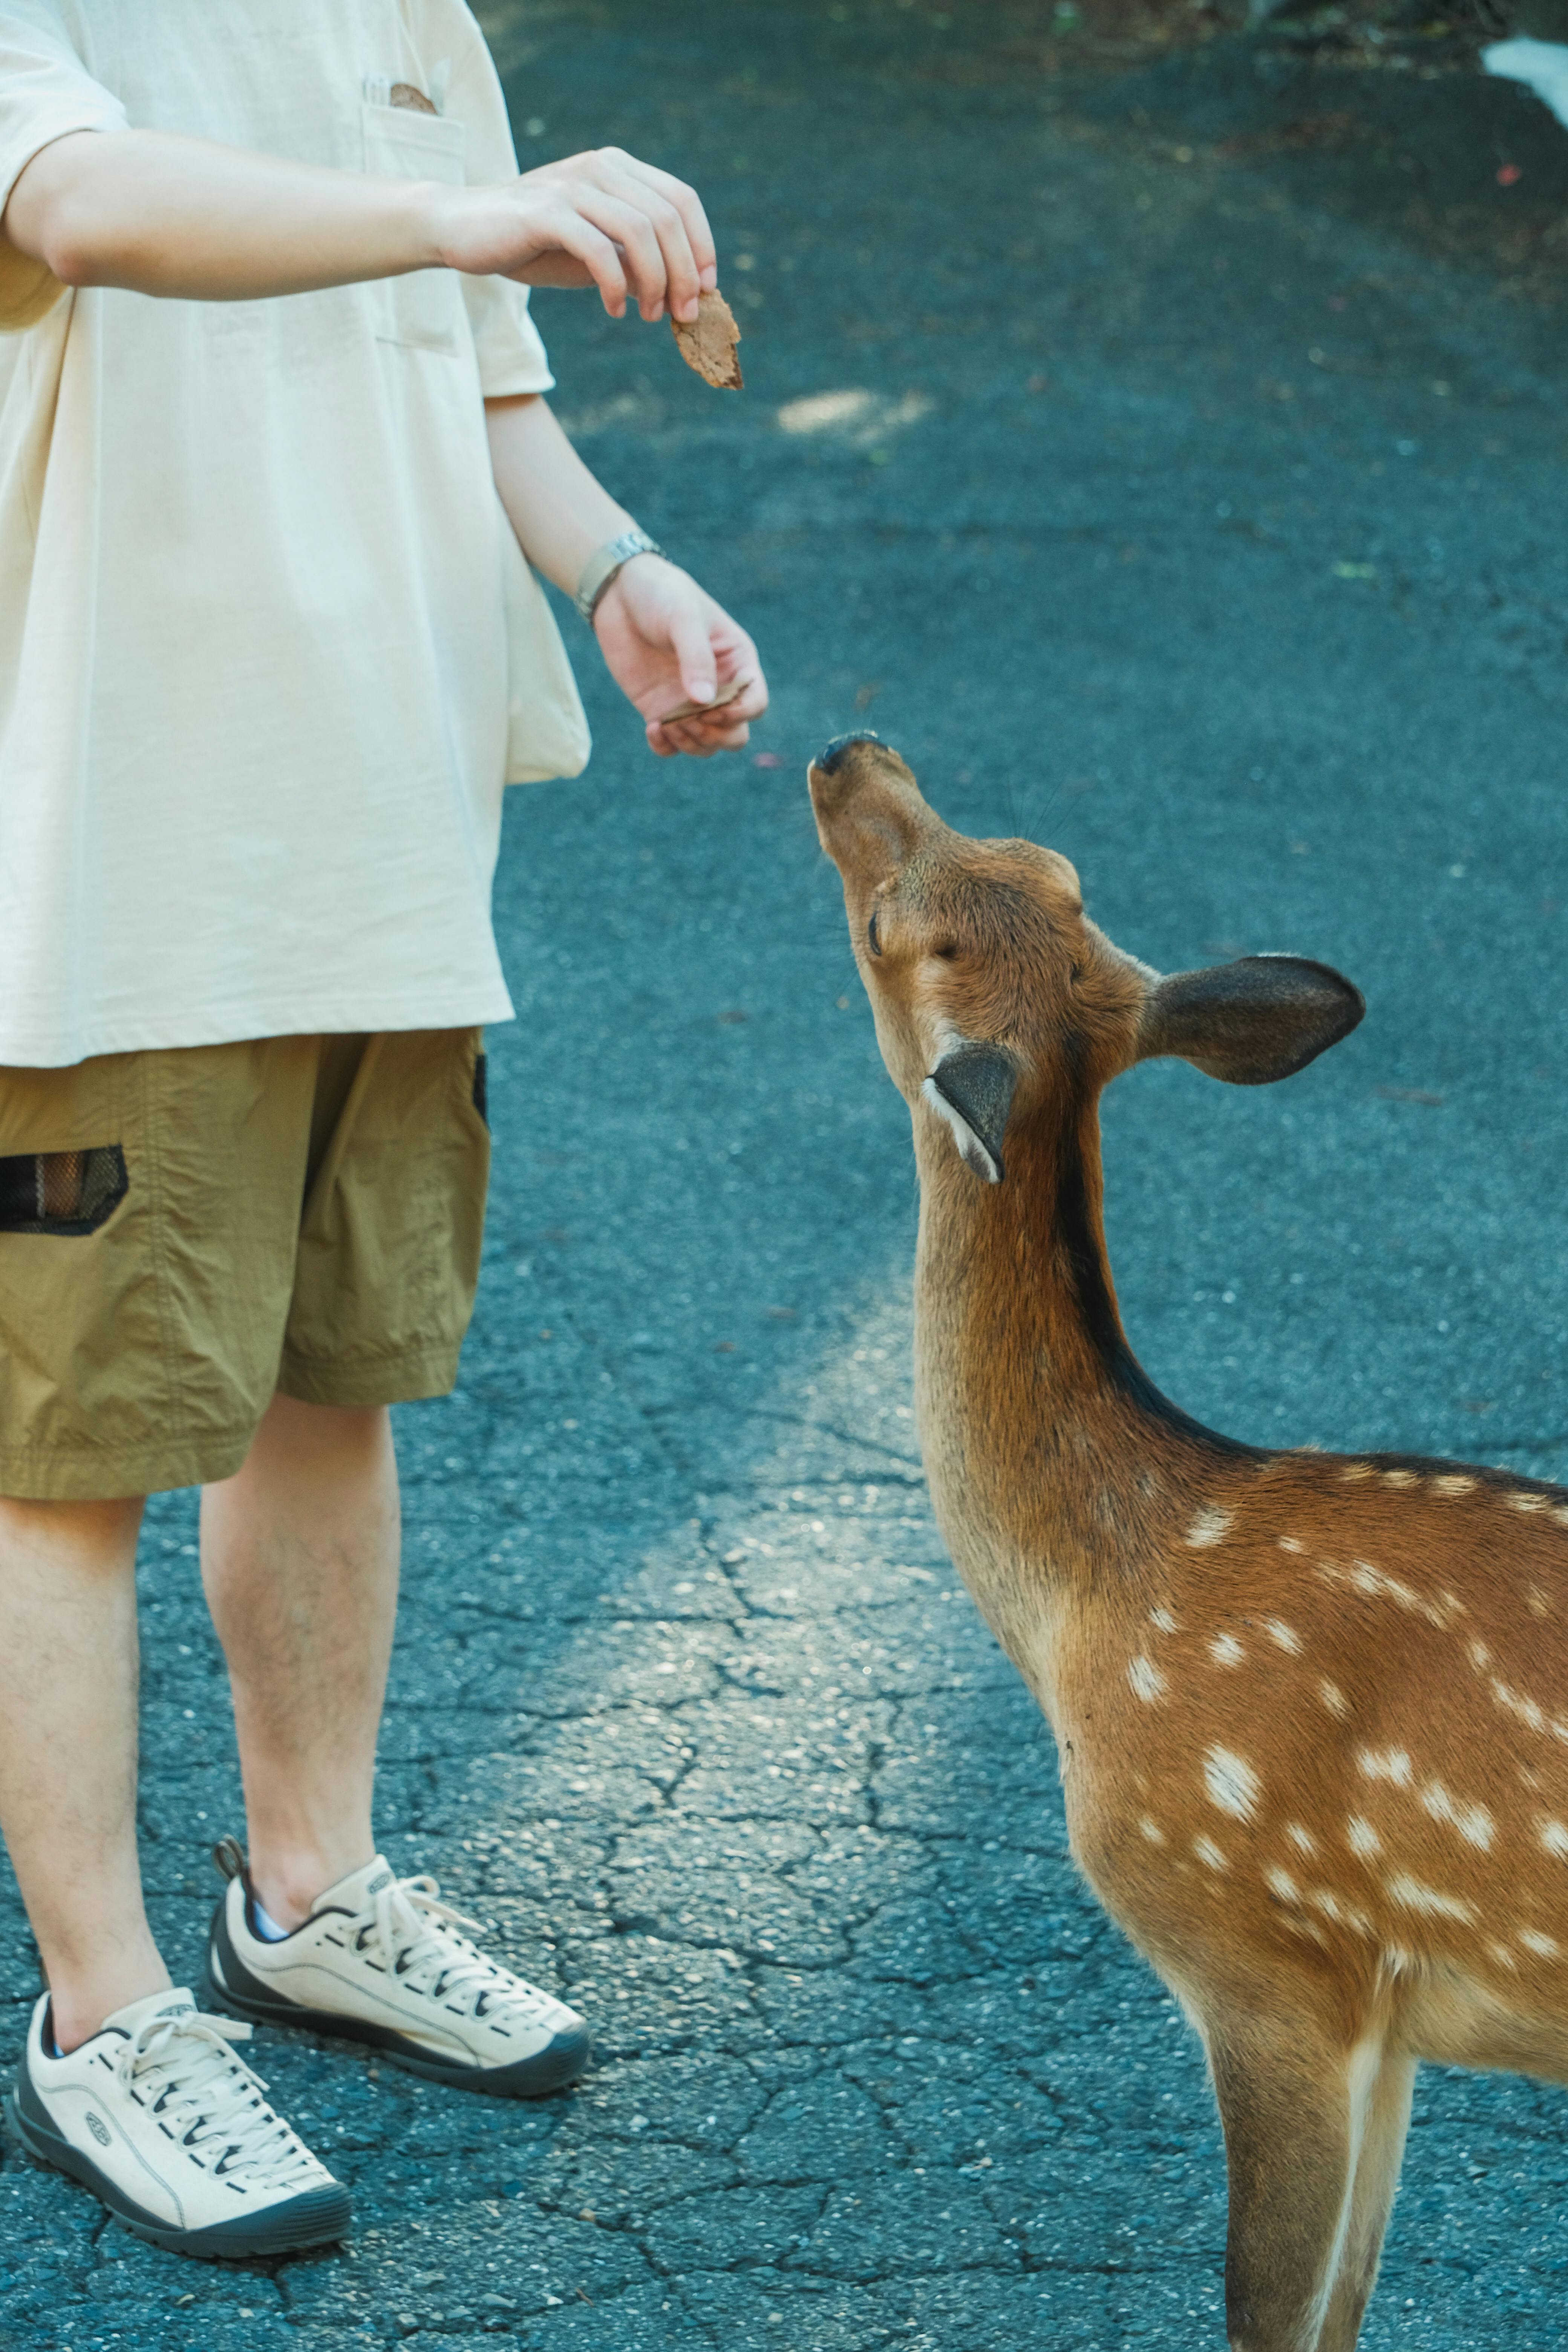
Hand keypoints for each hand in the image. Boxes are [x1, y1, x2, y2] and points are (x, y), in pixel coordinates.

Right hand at [429, 148, 715, 323]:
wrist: (462, 229)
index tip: (706, 290)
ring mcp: (573, 185)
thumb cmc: (534, 244)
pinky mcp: (546, 210)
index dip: (703, 246)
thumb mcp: (595, 254)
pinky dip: (615, 286)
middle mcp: (600, 167)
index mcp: (618, 169)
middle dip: (685, 274)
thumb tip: (684, 293)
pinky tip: (615, 309)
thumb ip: (635, 262)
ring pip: (640, 231)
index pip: (682, 199)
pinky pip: (598, 249)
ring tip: (649, 316)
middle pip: (667, 218)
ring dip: (655, 283)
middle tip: (683, 315)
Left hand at [593, 557, 767, 757]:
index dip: (741, 714)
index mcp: (737, 663)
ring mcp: (689, 704)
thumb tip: (705, 702)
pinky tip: (653, 728)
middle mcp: (718, 689)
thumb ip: (696, 658)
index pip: (755, 703)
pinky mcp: (660, 711)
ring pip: (705, 745)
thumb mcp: (684, 619)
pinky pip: (671, 746)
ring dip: (691, 744)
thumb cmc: (663, 596)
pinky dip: (666, 747)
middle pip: (734, 734)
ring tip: (666, 724)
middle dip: (715, 736)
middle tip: (689, 719)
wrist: (620, 592)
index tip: (713, 708)